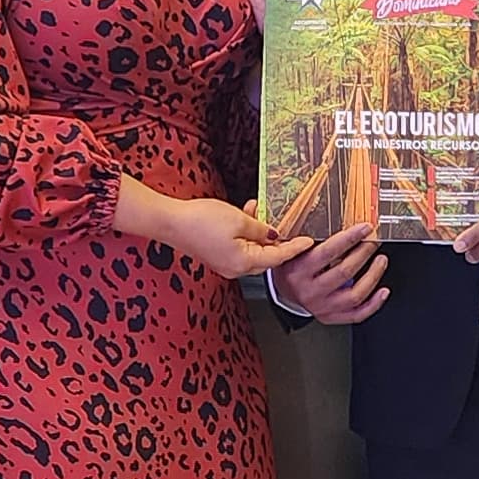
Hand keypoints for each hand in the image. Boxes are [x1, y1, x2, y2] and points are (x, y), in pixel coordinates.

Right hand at [163, 195, 311, 282]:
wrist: (170, 222)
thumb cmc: (200, 221)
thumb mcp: (238, 220)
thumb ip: (260, 229)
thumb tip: (274, 235)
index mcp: (244, 263)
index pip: (277, 257)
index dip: (294, 247)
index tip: (308, 241)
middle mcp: (235, 269)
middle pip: (266, 256)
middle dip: (275, 238)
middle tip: (284, 222)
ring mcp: (225, 264)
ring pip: (252, 250)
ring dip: (258, 231)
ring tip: (256, 210)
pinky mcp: (217, 256)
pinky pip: (239, 247)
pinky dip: (245, 233)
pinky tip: (243, 215)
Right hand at [272, 224, 389, 323]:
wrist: (281, 293)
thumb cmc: (289, 267)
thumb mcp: (290, 250)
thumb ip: (307, 239)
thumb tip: (337, 220)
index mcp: (298, 271)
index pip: (328, 252)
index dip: (350, 238)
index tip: (365, 228)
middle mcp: (310, 291)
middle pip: (345, 271)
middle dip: (364, 253)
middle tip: (374, 241)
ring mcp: (321, 306)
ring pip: (355, 294)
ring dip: (373, 276)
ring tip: (381, 260)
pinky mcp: (330, 317)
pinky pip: (357, 314)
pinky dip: (374, 304)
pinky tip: (384, 291)